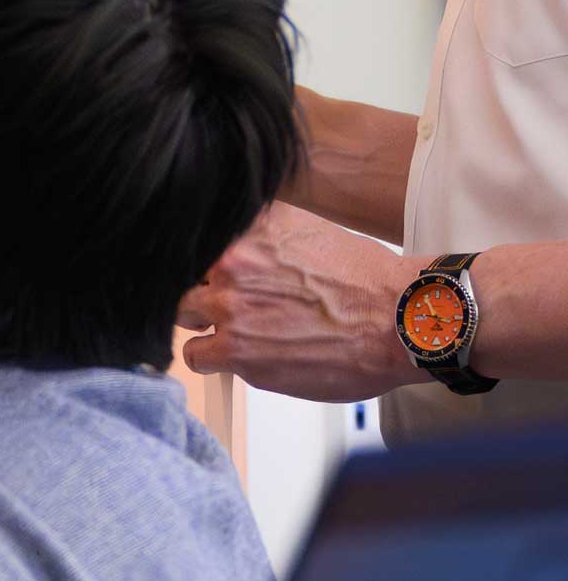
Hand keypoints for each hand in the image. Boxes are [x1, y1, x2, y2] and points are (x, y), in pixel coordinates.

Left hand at [179, 203, 413, 401]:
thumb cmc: (366, 282)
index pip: (199, 232)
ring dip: (203, 321)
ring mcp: (230, 304)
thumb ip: (266, 235)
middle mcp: (234, 259)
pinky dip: (209, 356)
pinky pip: (196, 354)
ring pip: (184, 311)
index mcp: (253, 224)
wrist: (396, 321)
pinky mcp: (236, 348)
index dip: (205, 255)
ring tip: (232, 329)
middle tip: (226, 300)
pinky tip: (232, 355)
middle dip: (202, 286)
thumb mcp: (310, 231)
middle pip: (185, 272)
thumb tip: (241, 243)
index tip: (212, 267)